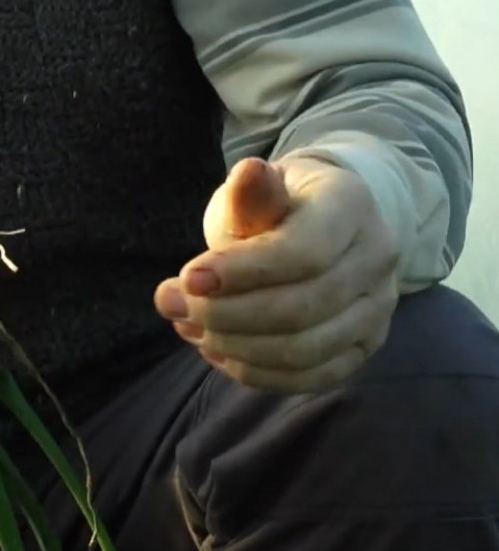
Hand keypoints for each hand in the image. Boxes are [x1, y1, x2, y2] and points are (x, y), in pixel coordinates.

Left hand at [155, 157, 399, 391]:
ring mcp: (377, 309)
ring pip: (305, 350)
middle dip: (226, 314)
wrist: (320, 226)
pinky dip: (255, 372)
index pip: (303, 252)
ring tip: (188, 326)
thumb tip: (247, 173)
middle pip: (301, 308)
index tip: (187, 278)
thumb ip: (251, 193)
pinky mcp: (363, 347)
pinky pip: (310, 377)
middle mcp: (378, 259)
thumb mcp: (261, 189)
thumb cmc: (279, 206)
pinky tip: (216, 350)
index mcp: (352, 206)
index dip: (242, 271)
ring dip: (234, 346)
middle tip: (172, 306)